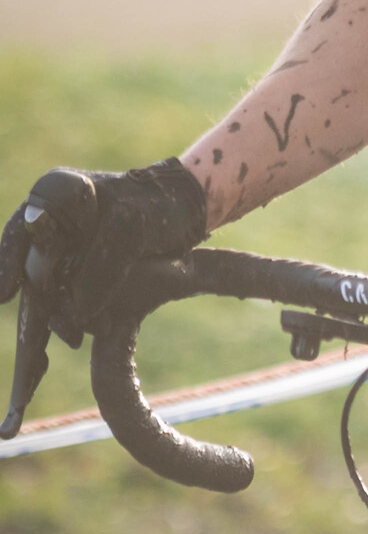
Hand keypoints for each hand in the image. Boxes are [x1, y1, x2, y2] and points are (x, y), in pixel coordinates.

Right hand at [0, 158, 207, 345]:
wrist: (185, 213)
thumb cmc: (157, 205)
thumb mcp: (134, 226)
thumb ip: (105, 262)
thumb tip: (80, 310)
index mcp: (57, 194)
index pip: (22, 229)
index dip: (10, 260)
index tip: (8, 293)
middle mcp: (51, 223)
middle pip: (32, 269)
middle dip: (47, 302)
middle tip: (70, 332)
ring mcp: (61, 249)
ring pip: (47, 291)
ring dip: (61, 316)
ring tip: (80, 338)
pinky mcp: (76, 273)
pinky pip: (65, 300)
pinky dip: (74, 319)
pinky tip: (93, 331)